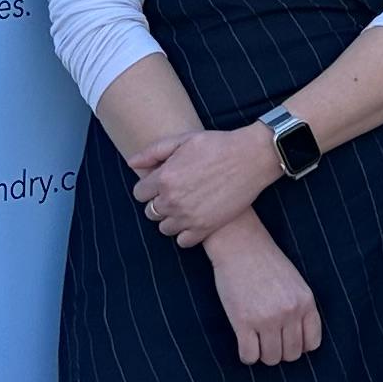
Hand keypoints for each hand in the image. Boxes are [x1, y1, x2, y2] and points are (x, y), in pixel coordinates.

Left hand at [133, 122, 278, 246]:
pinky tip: (194, 219)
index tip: (161, 183)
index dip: (149, 187)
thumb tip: (131, 164)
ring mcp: (188, 216)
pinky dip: (185, 233)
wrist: (252, 157)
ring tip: (186, 206)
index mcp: (164, 178)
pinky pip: (183, 241)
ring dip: (171, 219)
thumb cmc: (217, 144)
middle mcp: (172, 200)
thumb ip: (153, 152)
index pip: (139, 193)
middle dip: (159, 203)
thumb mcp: (183, 140)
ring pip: (164, 228)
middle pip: (150, 212)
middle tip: (177, 193)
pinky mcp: (205, 228)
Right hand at [206, 212, 324, 366]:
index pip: (311, 343)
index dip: (299, 346)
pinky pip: (249, 356)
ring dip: (263, 354)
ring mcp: (267, 318)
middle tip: (268, 339)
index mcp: (306, 301)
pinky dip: (247, 355)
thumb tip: (300, 343)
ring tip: (256, 339)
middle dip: (279, 351)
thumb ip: (300, 309)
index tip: (287, 340)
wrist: (239, 245)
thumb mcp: (295, 282)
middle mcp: (290, 312)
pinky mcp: (243, 322)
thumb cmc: (266, 263)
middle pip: (291, 354)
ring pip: (270, 358)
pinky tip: (244, 342)